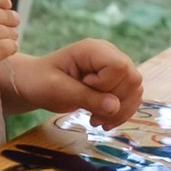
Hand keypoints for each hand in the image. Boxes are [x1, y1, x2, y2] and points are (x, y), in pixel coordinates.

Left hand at [7, 38, 141, 128]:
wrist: (34, 84)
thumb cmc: (40, 82)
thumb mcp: (58, 90)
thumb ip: (86, 97)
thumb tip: (115, 106)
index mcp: (93, 50)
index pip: (119, 66)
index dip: (107, 84)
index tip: (85, 87)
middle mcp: (109, 55)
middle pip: (132, 79)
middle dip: (116, 103)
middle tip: (93, 118)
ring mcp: (114, 68)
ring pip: (135, 90)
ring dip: (120, 111)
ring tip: (97, 121)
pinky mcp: (115, 82)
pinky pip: (131, 98)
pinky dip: (121, 113)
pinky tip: (104, 121)